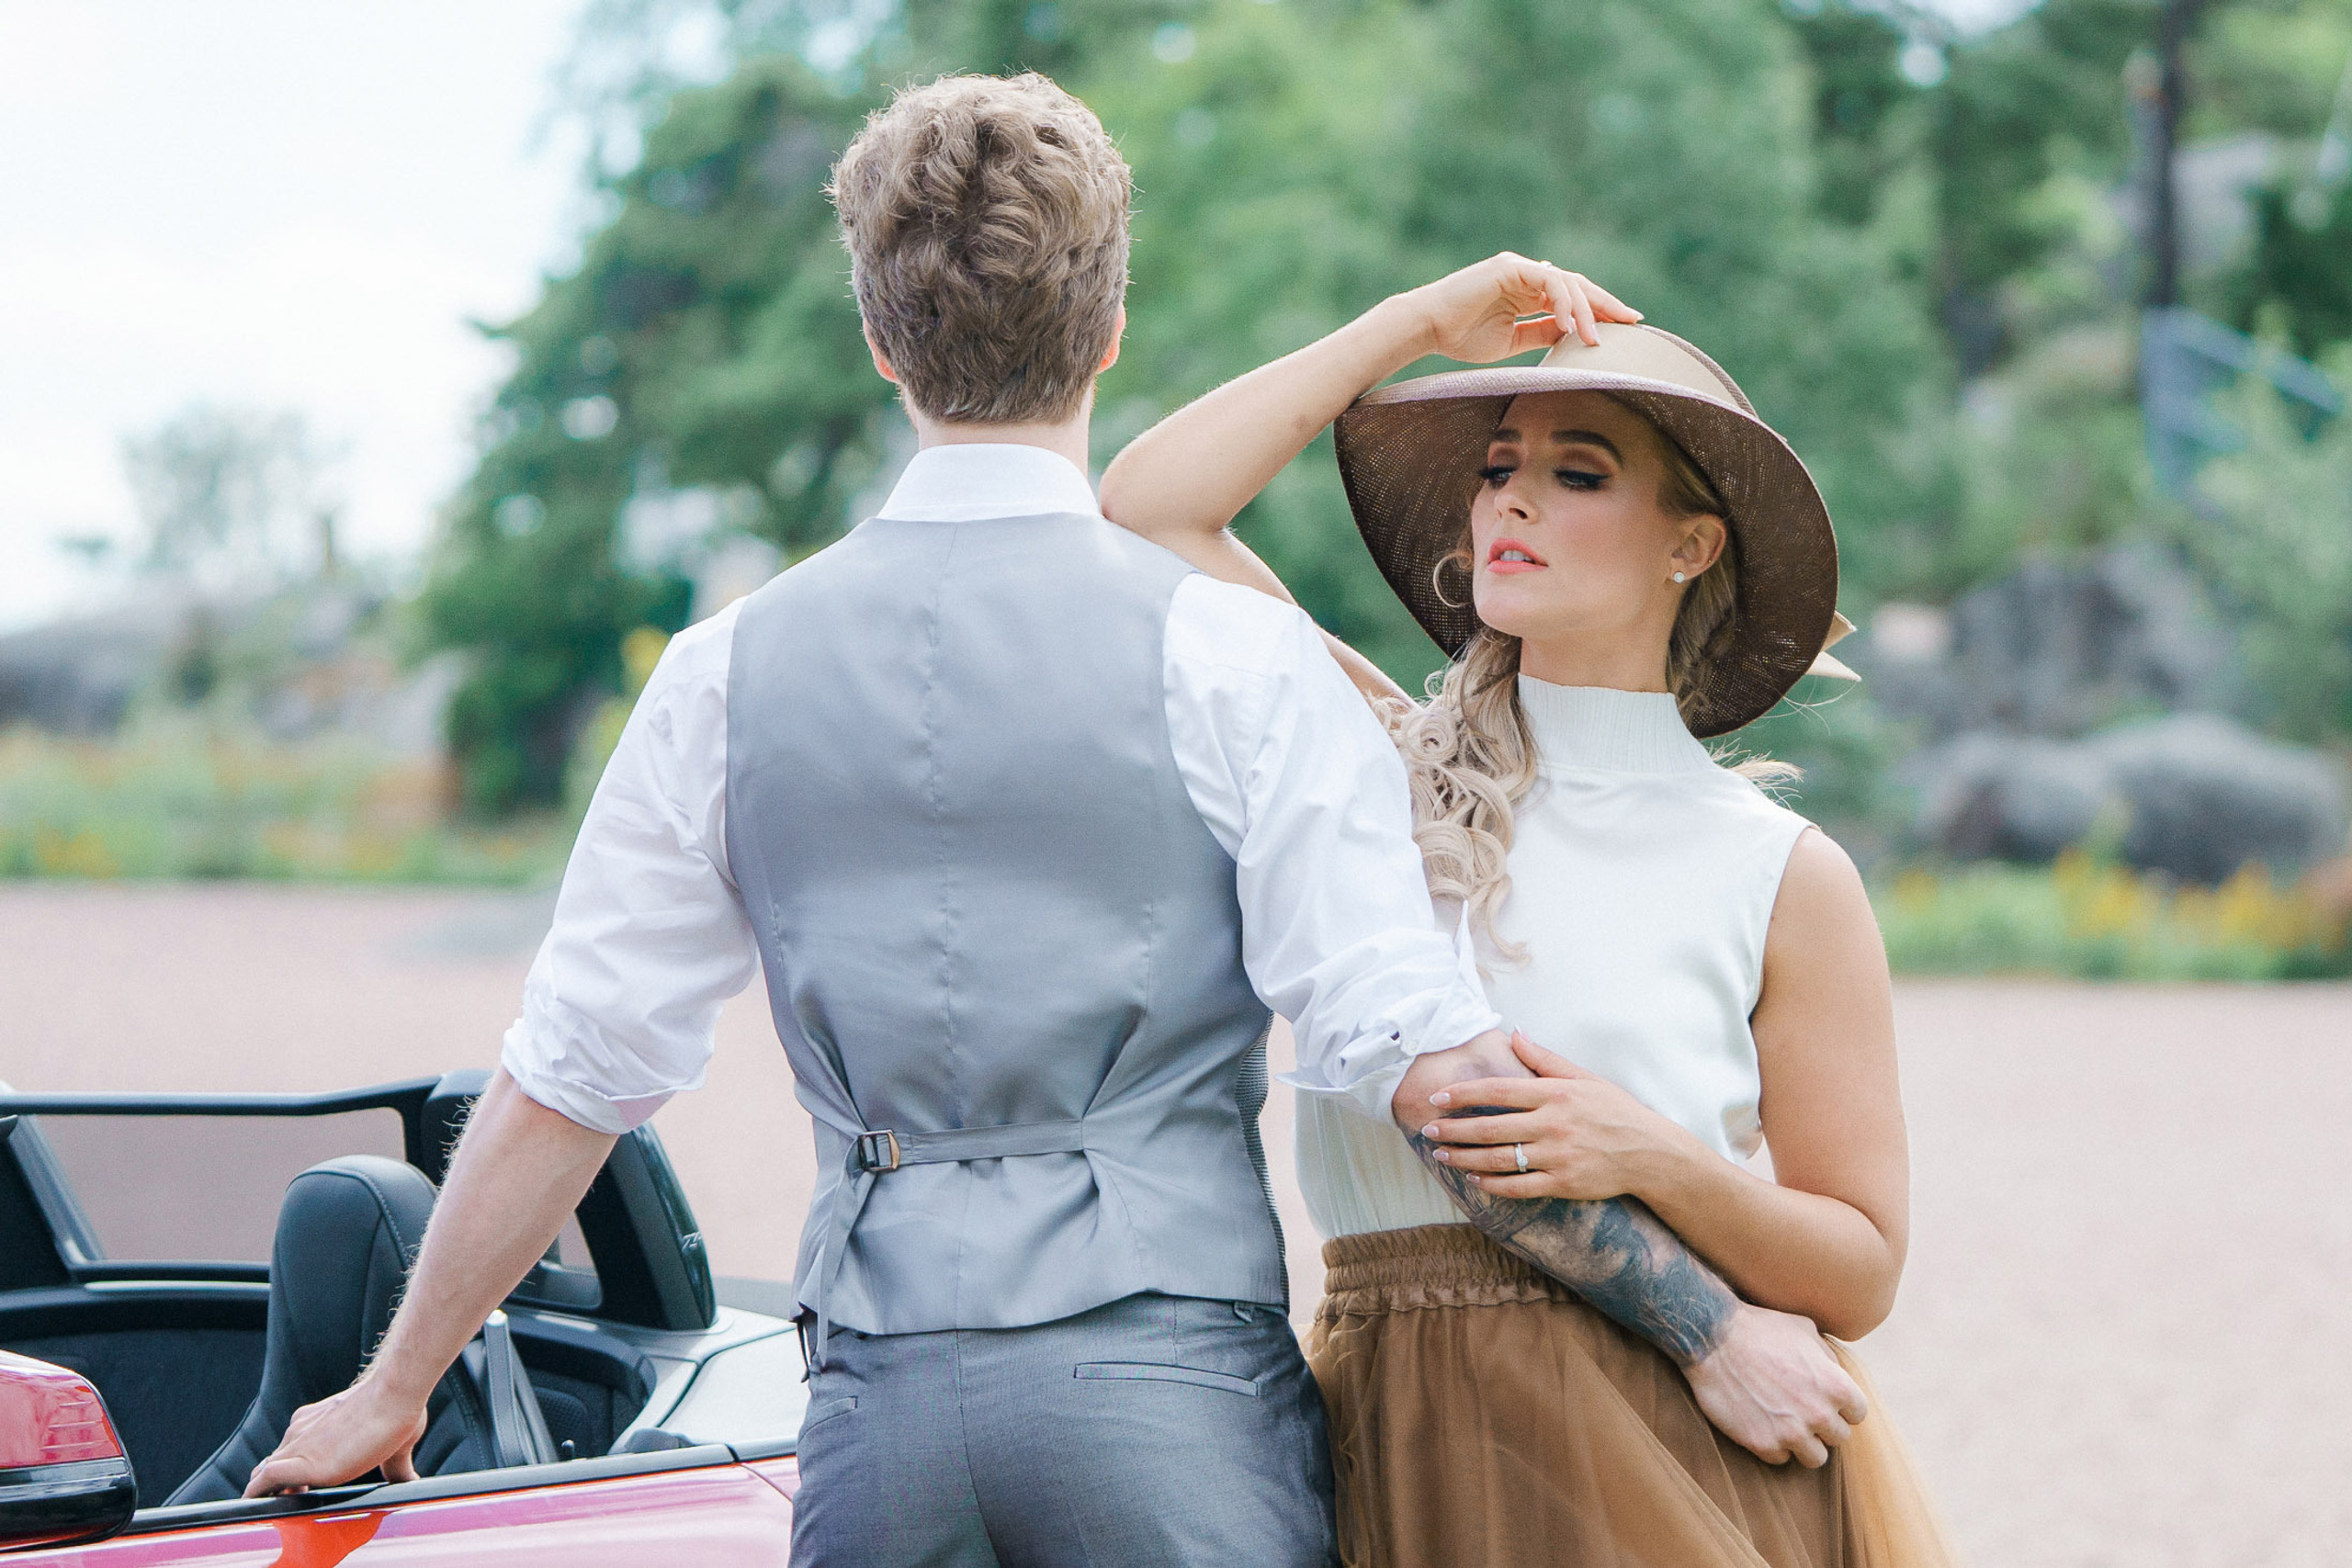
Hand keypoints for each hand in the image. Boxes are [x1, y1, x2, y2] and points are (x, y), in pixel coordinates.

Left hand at [243, 1376, 428, 1496]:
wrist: (395, 1395)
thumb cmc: (399, 1408)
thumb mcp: (395, 1441)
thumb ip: (396, 1465)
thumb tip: (410, 1481)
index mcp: (316, 1421)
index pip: (290, 1449)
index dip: (291, 1472)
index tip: (302, 1488)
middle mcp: (301, 1431)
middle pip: (272, 1462)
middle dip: (277, 1486)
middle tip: (294, 1500)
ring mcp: (298, 1445)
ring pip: (264, 1473)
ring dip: (269, 1493)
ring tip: (280, 1508)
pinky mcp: (302, 1464)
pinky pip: (264, 1482)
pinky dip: (261, 1496)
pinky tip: (267, 1508)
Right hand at [1403, 253, 1641, 364]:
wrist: (1428, 327)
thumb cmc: (1460, 337)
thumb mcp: (1513, 341)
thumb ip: (1543, 333)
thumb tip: (1575, 336)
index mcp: (1527, 292)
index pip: (1572, 297)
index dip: (1599, 310)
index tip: (1625, 326)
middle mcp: (1527, 275)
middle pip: (1578, 286)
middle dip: (1606, 304)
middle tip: (1632, 322)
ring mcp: (1519, 268)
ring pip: (1567, 283)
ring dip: (1587, 310)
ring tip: (1596, 338)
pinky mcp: (1510, 267)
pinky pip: (1549, 282)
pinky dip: (1564, 302)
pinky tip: (1571, 326)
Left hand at [1417, 1032, 1684, 1200]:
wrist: (1650, 1152)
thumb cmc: (1615, 1111)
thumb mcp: (1584, 1077)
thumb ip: (1545, 1059)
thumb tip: (1514, 1033)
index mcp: (1555, 1093)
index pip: (1498, 1090)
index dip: (1464, 1094)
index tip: (1437, 1098)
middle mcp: (1553, 1124)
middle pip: (1491, 1127)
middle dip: (1454, 1130)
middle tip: (1429, 1130)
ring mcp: (1558, 1156)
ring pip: (1499, 1159)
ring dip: (1465, 1158)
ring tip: (1441, 1156)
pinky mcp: (1564, 1183)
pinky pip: (1519, 1187)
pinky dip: (1492, 1184)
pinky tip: (1473, 1178)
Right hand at [1682, 1303, 1866, 1467]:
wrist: (1713, 1339)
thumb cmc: (1761, 1329)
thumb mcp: (1805, 1330)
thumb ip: (1829, 1359)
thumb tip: (1837, 1375)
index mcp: (1836, 1386)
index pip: (1858, 1415)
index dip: (1841, 1407)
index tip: (1824, 1400)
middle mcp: (1819, 1414)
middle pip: (1838, 1438)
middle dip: (1822, 1425)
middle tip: (1801, 1410)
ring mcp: (1791, 1432)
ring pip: (1815, 1458)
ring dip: (1803, 1443)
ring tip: (1786, 1425)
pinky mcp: (1762, 1443)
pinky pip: (1780, 1459)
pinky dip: (1773, 1446)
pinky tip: (1762, 1424)